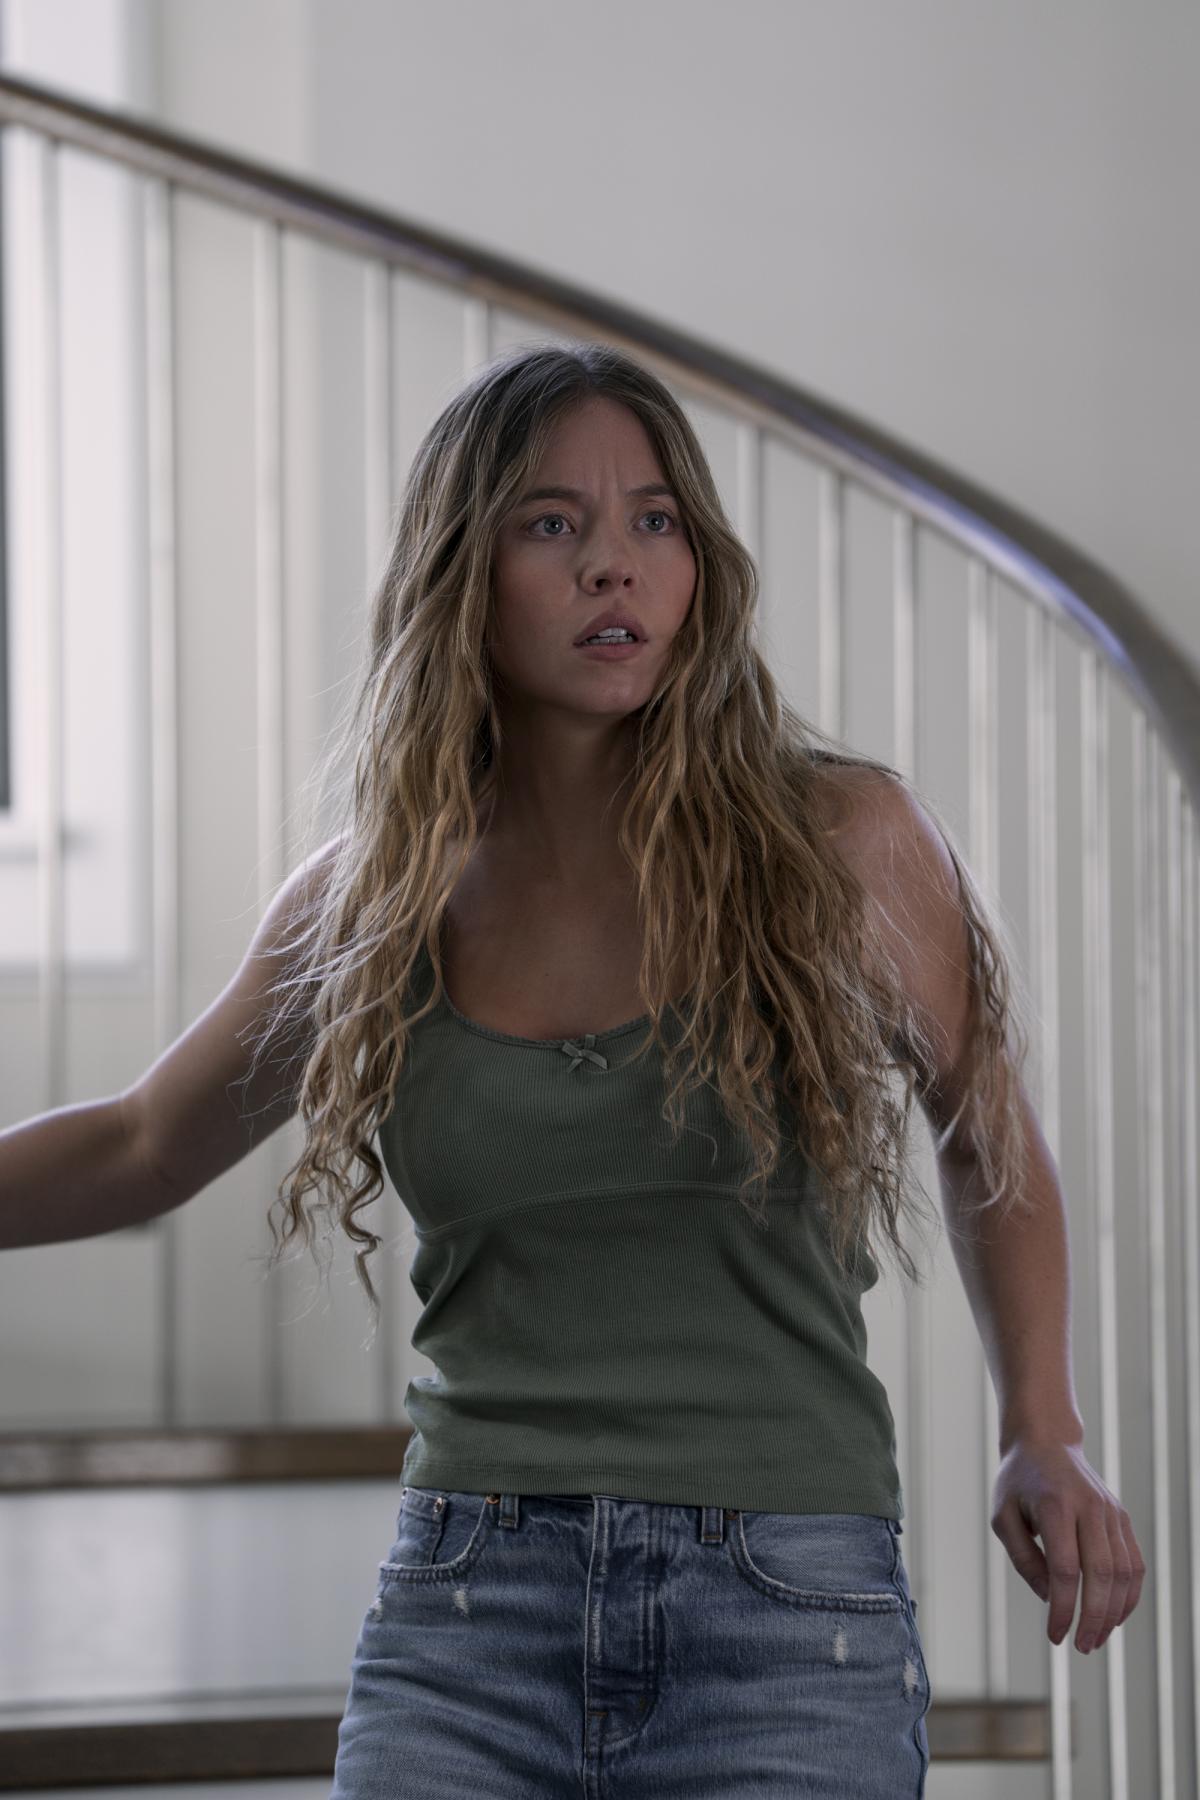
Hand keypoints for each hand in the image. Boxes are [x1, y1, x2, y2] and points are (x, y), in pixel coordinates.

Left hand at [990, 1437, 1145, 1652]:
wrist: (1045, 1442)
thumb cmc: (1018, 1483)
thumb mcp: (1002, 1517)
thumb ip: (1024, 1559)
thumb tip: (1051, 1598)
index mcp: (1054, 1505)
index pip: (1065, 1569)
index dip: (1063, 1608)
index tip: (1055, 1636)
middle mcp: (1089, 1507)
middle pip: (1101, 1574)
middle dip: (1094, 1617)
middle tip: (1082, 1646)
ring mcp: (1110, 1512)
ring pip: (1124, 1571)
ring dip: (1115, 1612)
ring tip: (1097, 1639)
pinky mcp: (1122, 1517)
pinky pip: (1135, 1562)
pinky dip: (1129, 1594)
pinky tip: (1115, 1616)